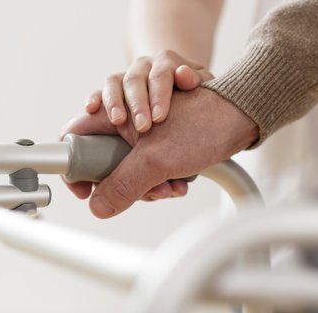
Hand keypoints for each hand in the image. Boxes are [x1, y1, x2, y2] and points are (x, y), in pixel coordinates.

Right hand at [62, 87, 257, 217]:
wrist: (243, 115)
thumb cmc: (204, 122)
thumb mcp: (157, 157)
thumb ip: (123, 182)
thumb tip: (97, 207)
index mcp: (117, 109)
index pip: (77, 134)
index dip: (74, 164)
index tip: (85, 189)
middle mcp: (126, 121)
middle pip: (103, 159)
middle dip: (122, 182)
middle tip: (143, 192)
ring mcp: (145, 134)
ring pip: (129, 169)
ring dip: (147, 186)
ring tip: (170, 187)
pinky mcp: (163, 146)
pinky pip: (151, 171)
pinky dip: (161, 182)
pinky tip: (178, 184)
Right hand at [85, 50, 212, 131]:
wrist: (177, 79)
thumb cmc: (193, 88)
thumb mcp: (202, 82)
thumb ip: (197, 79)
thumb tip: (184, 74)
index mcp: (166, 61)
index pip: (161, 75)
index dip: (159, 96)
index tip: (160, 117)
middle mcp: (144, 65)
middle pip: (135, 80)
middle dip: (138, 105)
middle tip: (143, 127)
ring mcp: (127, 75)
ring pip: (114, 82)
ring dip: (114, 102)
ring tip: (118, 121)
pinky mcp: (114, 87)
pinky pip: (100, 89)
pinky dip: (95, 98)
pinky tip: (90, 109)